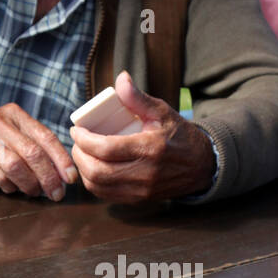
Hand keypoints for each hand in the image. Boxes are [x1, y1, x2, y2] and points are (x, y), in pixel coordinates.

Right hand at [0, 103, 76, 200]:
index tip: (71, 178)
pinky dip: (11, 186)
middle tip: (56, 193)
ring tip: (35, 192)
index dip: (61, 160)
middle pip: (34, 153)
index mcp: (13, 114)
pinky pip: (0, 177)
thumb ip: (31, 142)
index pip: (45, 136)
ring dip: (31, 184)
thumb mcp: (8, 129)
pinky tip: (12, 188)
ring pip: (17, 166)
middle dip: (49, 177)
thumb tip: (60, 169)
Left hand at [69, 71, 216, 202]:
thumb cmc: (179, 135)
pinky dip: (94, 183)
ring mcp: (141, 190)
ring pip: (99, 187)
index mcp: (149, 148)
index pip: (106, 149)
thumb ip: (138, 98)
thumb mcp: (162, 112)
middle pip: (97, 171)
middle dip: (80, 156)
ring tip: (83, 154)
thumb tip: (120, 79)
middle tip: (77, 142)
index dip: (84, 140)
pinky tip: (93, 169)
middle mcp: (144, 173)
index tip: (77, 130)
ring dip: (84, 171)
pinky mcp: (139, 199)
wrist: (201, 165)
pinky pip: (107, 195)